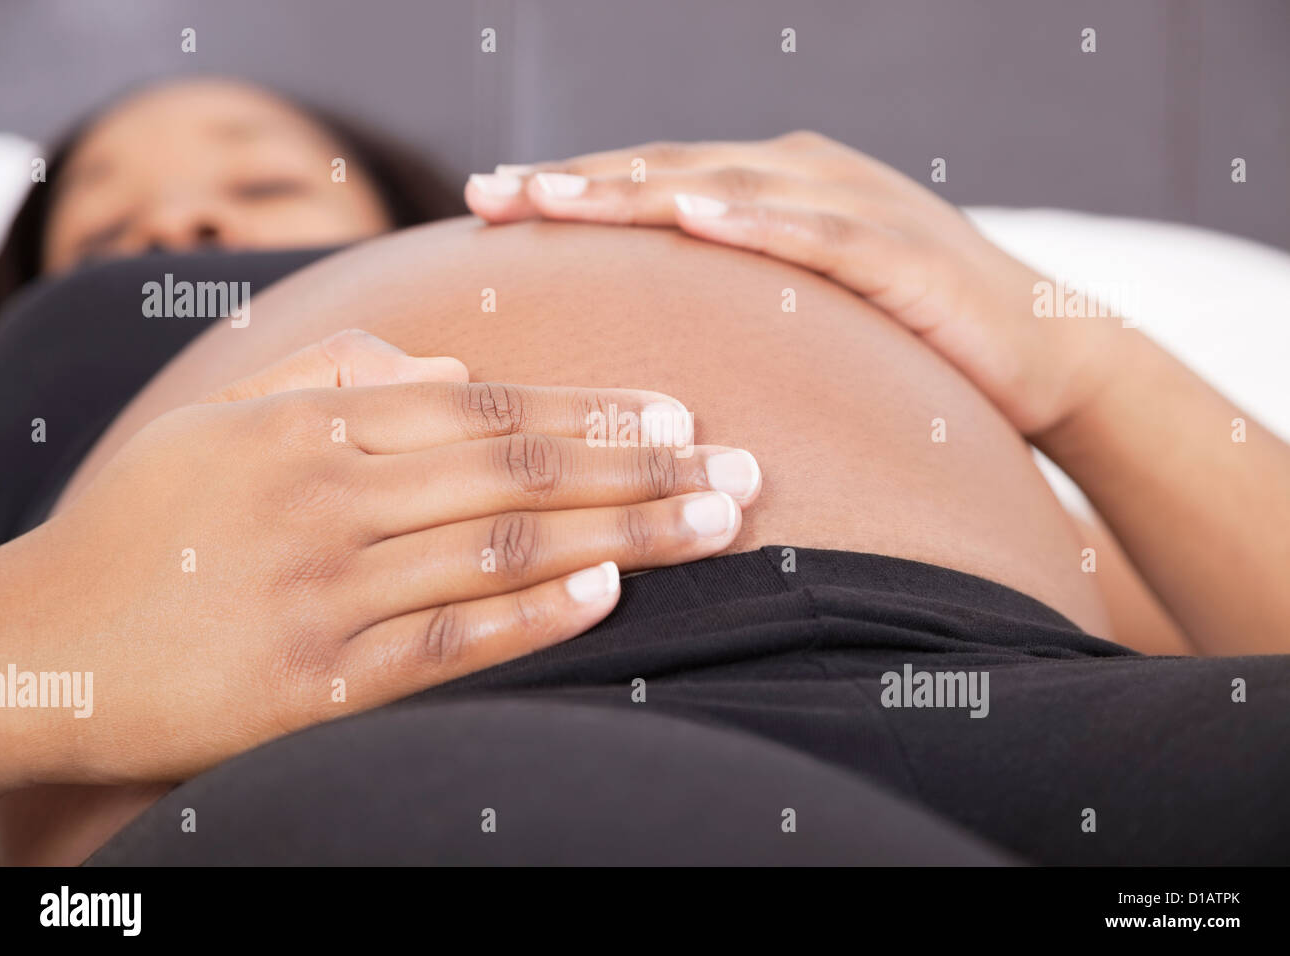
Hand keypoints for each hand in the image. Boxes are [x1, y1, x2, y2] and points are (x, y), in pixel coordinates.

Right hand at [0, 330, 760, 790]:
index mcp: (307, 423)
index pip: (484, 408)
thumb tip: (452, 367)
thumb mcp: (218, 419)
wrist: (40, 646)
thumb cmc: (140, 525)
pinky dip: (533, 617)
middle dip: (642, 468)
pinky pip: (444, 643)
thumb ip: (335, 374)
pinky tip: (612, 597)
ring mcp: (321, 591)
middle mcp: (324, 495)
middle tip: (739, 468)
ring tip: (715, 525)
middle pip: (517, 471)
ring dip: (623, 535)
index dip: (593, 411)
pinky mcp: (313, 684)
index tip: (679, 415)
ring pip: (500, 549)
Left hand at [466, 132, 1116, 434]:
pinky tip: (695, 217)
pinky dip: (753, 221)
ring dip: (636, 189)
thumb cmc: (911, 336)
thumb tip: (645, 339)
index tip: (487, 205)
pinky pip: (815, 232)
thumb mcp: (806, 308)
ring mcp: (849, 204)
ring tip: (554, 198)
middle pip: (666, 171)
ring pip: (724, 187)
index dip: (570, 190)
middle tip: (485, 195)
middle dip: (573, 183)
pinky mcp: (898, 248)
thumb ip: (735, 300)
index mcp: (768, 189)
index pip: (651, 181)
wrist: (1042, 352)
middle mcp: (798, 177)